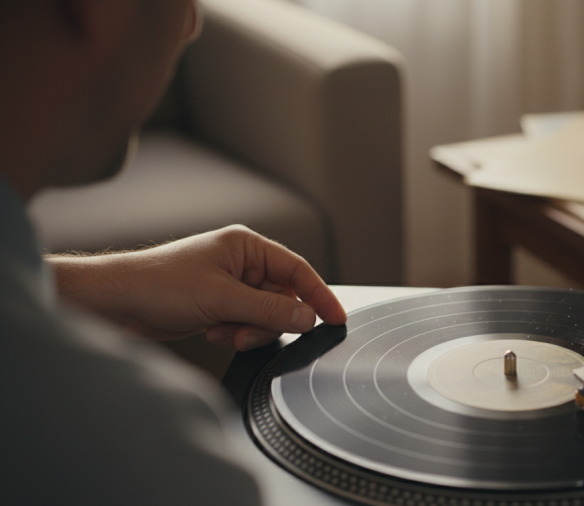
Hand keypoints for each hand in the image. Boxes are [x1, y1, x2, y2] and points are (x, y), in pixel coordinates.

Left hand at [47, 225, 346, 350]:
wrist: (116, 302)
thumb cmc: (158, 284)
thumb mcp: (222, 298)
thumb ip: (270, 309)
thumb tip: (307, 317)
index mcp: (247, 246)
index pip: (298, 270)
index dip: (320, 295)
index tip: (337, 318)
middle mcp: (242, 263)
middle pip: (283, 297)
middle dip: (271, 320)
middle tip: (253, 332)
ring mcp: (231, 286)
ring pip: (266, 315)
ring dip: (251, 329)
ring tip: (226, 331)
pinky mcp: (219, 306)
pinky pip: (247, 324)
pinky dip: (236, 333)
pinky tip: (212, 331)